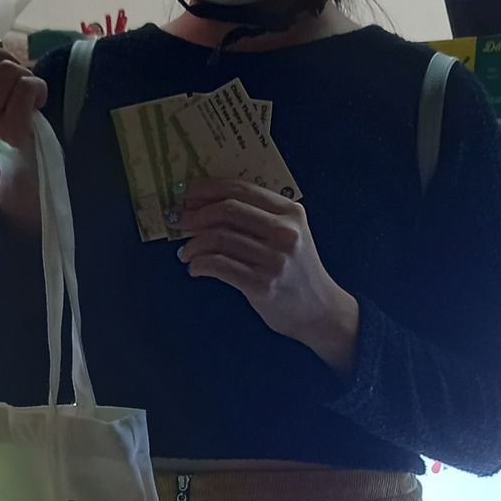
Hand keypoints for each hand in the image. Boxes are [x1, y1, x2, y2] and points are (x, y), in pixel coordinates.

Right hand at [0, 16, 43, 235]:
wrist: (19, 156)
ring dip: (24, 76)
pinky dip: (38, 89)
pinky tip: (34, 103)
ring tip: (22, 96)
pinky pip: (27, 86)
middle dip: (5, 58)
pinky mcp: (10, 130)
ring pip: (10, 69)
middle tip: (10, 79)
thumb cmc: (0, 113)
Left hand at [177, 180, 359, 372]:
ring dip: (194, 244)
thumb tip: (205, 207)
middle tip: (180, 221)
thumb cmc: (297, 271)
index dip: (208, 189)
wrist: (320, 311)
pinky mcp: (262, 285)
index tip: (187, 194)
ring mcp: (274, 260)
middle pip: (227, 211)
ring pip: (219, 239)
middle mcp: (285, 232)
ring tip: (187, 252)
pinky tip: (196, 268)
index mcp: (290, 212)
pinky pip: (219, 266)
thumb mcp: (289, 235)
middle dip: (196, 214)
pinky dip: (200, 264)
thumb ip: (259, 217)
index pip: (241, 190)